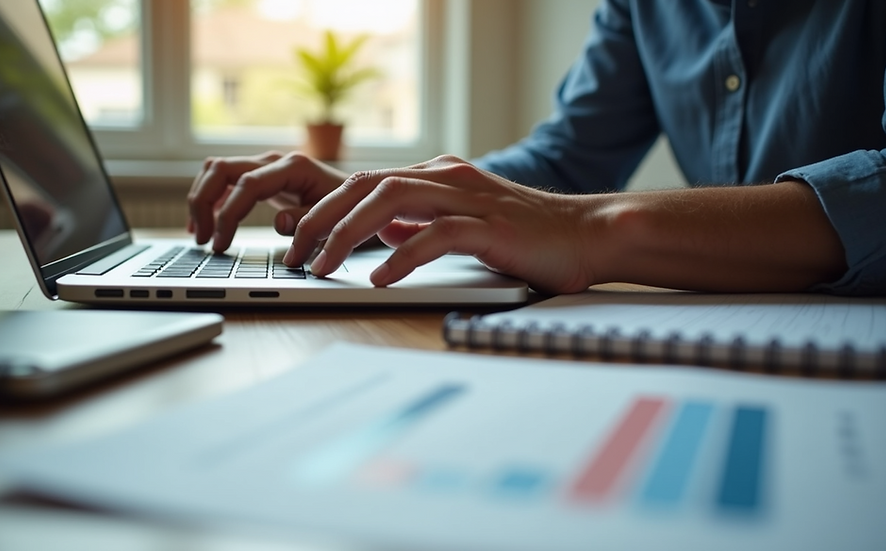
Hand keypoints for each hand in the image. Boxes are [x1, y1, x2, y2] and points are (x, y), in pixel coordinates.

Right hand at [187, 151, 348, 251]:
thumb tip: (278, 223)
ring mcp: (266, 166)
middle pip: (220, 169)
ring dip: (202, 199)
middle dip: (204, 203)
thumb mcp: (336, 218)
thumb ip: (308, 220)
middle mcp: (275, 161)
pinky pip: (225, 180)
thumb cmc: (351, 208)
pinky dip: (210, 198)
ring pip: (216, 170)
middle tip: (202, 239)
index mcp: (293, 167)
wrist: (362, 196)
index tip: (220, 245)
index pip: (247, 185)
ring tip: (198, 234)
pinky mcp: (262, 176)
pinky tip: (206, 223)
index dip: (227, 215)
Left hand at [285, 155, 602, 293]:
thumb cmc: (529, 236)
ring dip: (348, 234)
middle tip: (296, 254)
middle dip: (321, 219)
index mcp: (438, 177)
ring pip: (390, 201)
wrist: (589, 234)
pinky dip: (400, 256)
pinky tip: (378, 279)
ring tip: (323, 265)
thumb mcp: (464, 224)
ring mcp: (469, 198)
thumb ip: (423, 222)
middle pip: (365, 185)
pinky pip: (434, 234)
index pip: (365, 183)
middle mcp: (447, 178)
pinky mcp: (490, 225)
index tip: (299, 239)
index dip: (325, 209)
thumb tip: (385, 232)